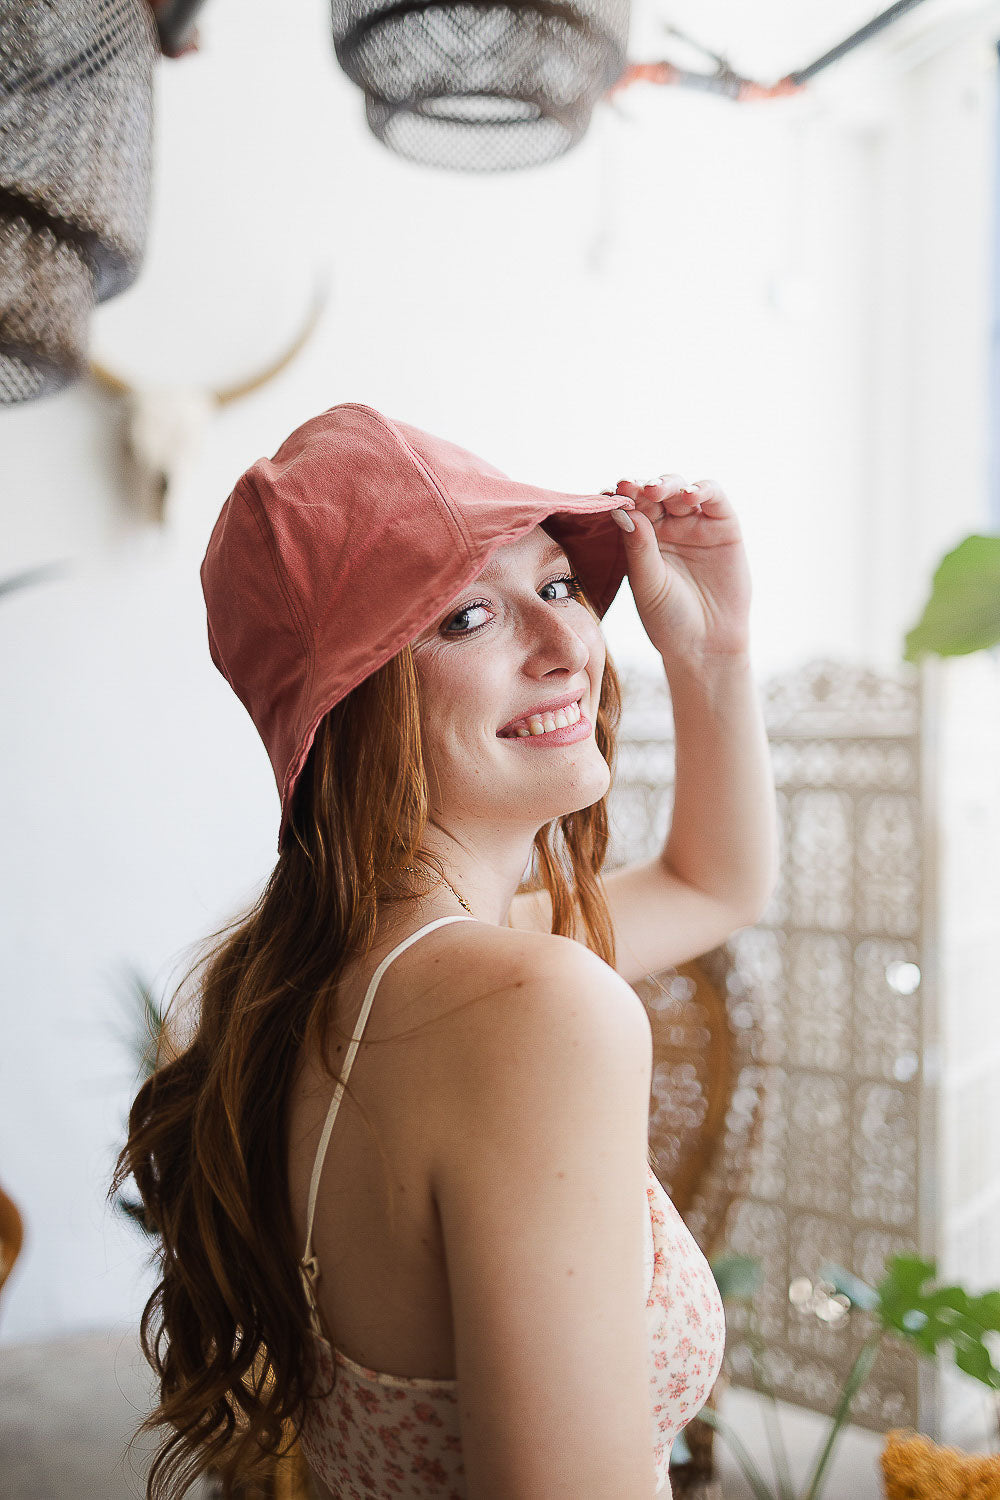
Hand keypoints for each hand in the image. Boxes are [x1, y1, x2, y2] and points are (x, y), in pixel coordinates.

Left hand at [604, 474, 750, 662]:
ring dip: (668, 484)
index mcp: (641, 538)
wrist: (705, 645)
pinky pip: (714, 498)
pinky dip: (703, 489)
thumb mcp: (647, 583)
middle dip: (642, 487)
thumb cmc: (668, 618)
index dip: (621, 496)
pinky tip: (690, 494)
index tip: (610, 493)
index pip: (630, 507)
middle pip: (654, 493)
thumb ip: (638, 547)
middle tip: (631, 488)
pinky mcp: (724, 525)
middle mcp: (667, 527)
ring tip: (656, 491)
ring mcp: (695, 524)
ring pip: (680, 489)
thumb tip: (623, 510)